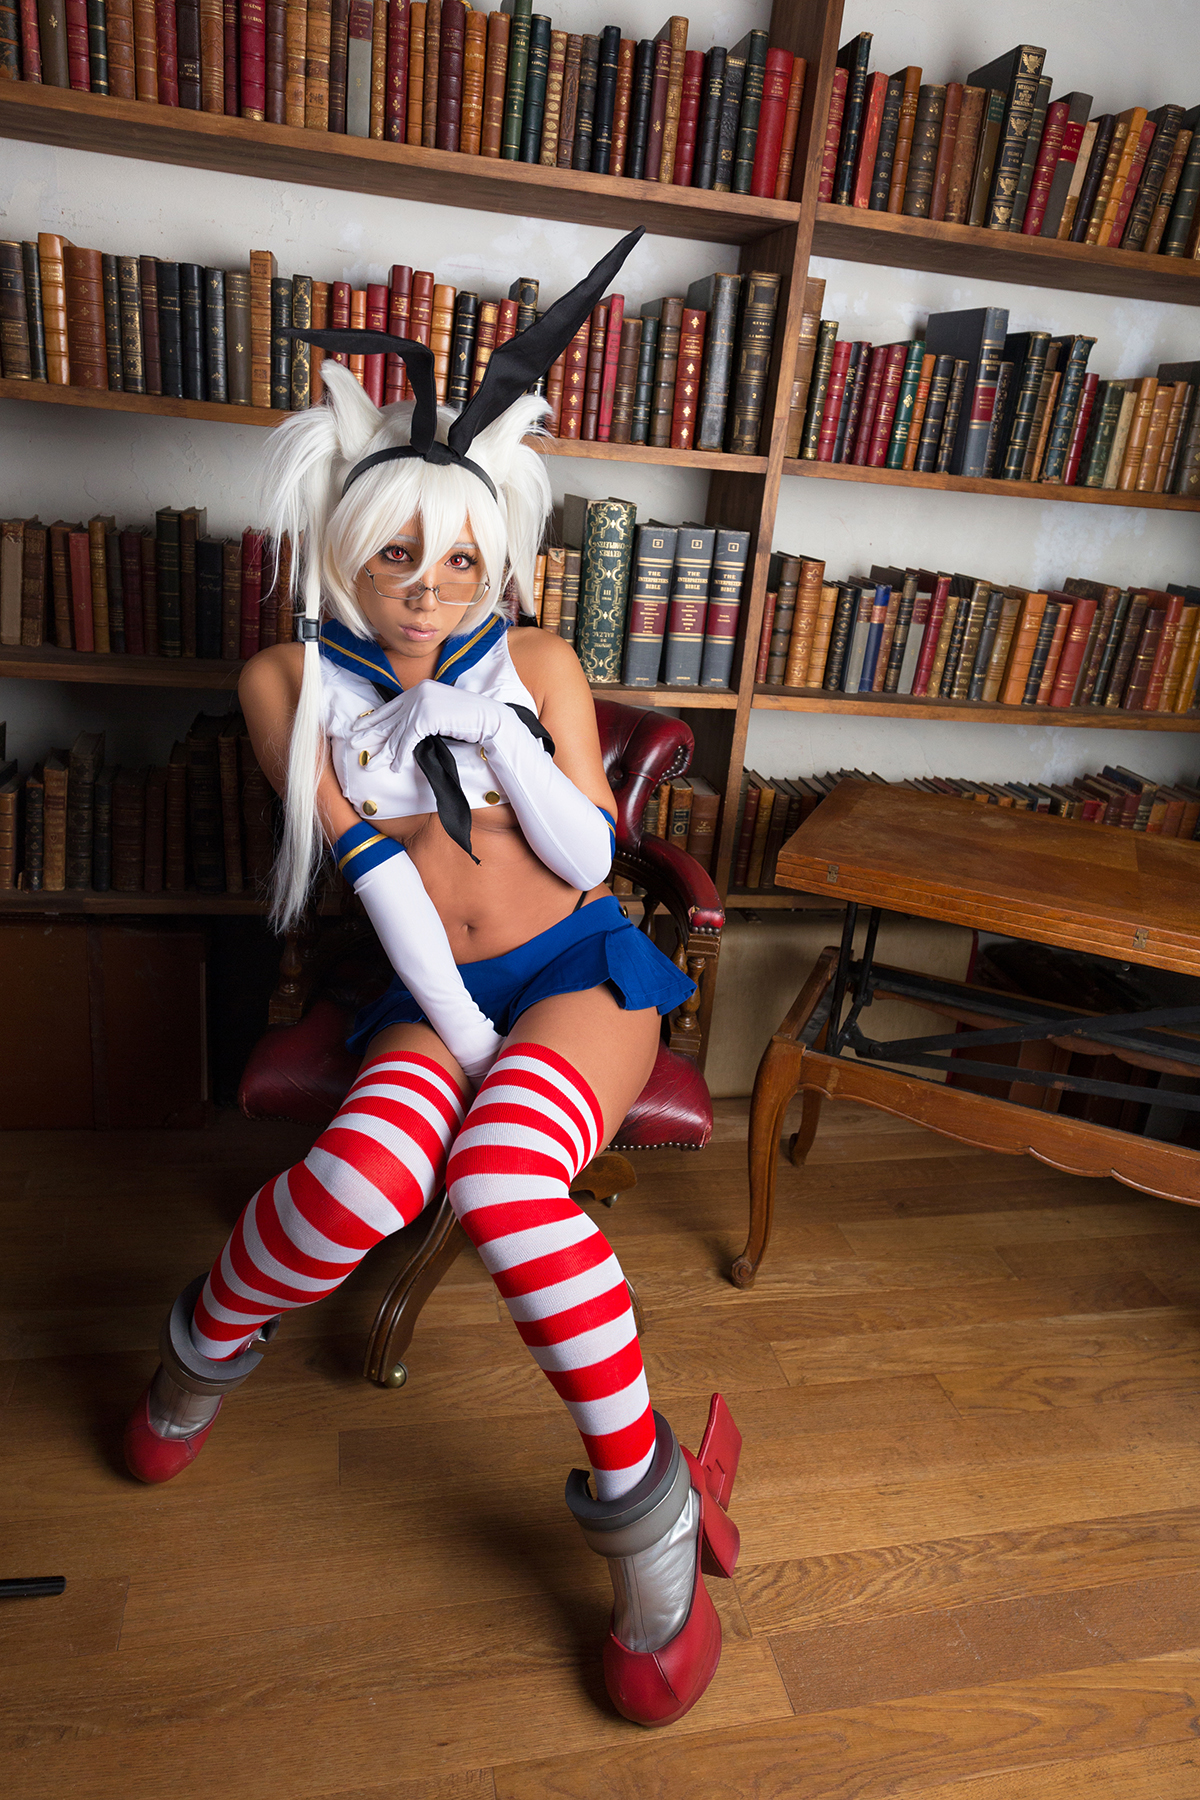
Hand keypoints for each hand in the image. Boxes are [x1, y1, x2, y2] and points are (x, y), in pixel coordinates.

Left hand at [348, 680, 508, 766]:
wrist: (489, 718)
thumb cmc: (468, 719)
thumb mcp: (440, 714)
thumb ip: (422, 718)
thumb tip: (405, 733)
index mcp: (419, 690)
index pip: (391, 707)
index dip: (374, 719)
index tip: (359, 727)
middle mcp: (418, 693)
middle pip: (389, 719)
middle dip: (370, 734)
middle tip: (353, 744)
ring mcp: (422, 704)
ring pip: (396, 733)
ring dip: (384, 752)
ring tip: (370, 763)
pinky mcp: (427, 717)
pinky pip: (409, 741)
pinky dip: (401, 756)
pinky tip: (396, 767)